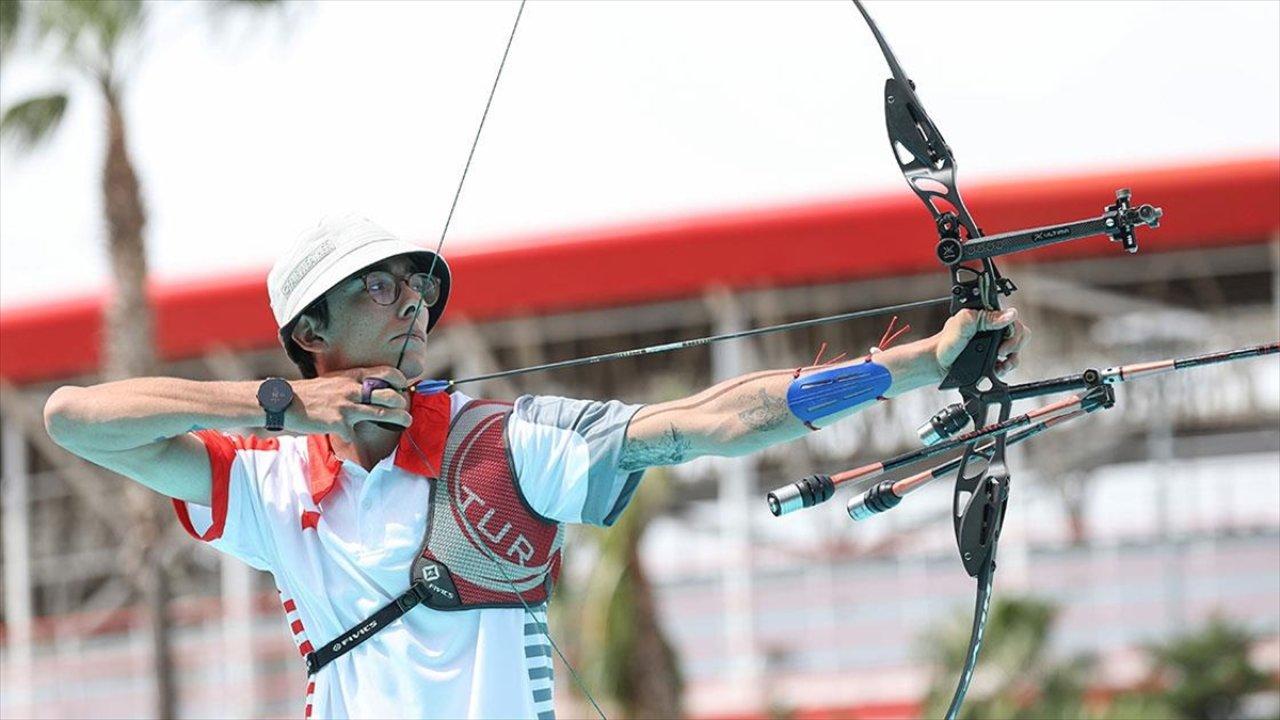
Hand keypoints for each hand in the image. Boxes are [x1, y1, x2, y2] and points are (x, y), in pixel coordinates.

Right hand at [288, 366, 411, 440]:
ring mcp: (346, 406)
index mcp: (352, 376)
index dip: (399, 380)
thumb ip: (353, 384)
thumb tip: (372, 390)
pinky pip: (353, 434)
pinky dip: (351, 436)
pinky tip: (347, 436)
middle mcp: (352, 389)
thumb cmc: (311, 393)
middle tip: (405, 408)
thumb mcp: (335, 381)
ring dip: (399, 418)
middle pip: (389, 395)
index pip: (386, 372)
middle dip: (402, 402)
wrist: (285, 402)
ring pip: (382, 413)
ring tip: (407, 421)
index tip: (404, 387)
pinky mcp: (338, 423)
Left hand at [933, 308, 1028, 379]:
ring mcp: (995, 345)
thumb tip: (1009, 315)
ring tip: (1000, 365)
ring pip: (1017, 350)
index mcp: (987, 316)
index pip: (1013, 319)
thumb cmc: (945, 342)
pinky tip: (997, 369)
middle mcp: (993, 329)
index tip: (1002, 343)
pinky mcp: (994, 359)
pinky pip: (1009, 363)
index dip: (1013, 331)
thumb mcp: (963, 324)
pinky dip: (1006, 368)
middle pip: (1020, 334)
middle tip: (1001, 353)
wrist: (938, 364)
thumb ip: (985, 317)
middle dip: (1014, 346)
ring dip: (1012, 359)